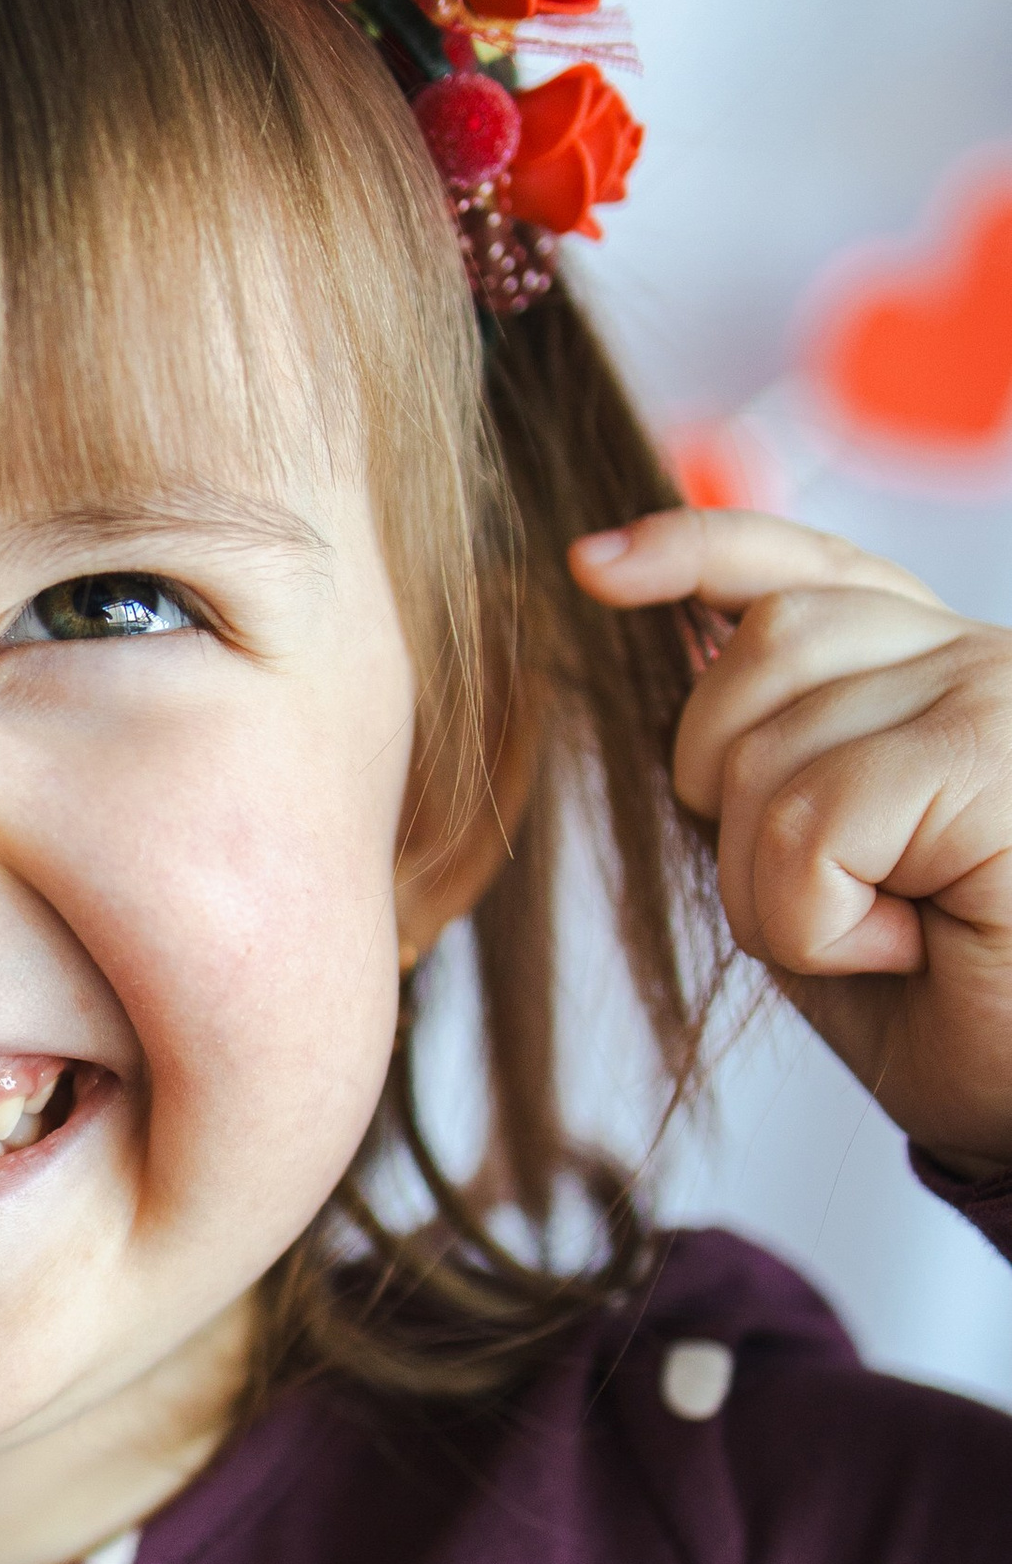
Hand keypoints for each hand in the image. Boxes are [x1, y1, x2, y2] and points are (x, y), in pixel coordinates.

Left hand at [571, 509, 1011, 1174]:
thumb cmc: (967, 1012)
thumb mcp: (829, 882)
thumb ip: (772, 770)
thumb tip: (684, 652)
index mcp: (935, 670)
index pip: (800, 568)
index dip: (692, 551)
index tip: (592, 569)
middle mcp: (976, 658)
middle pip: (750, 660)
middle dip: (730, 800)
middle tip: (835, 904)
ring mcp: (992, 694)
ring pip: (765, 754)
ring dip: (778, 887)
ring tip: (884, 935)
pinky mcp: (989, 757)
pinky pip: (808, 826)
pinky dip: (821, 921)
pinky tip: (910, 947)